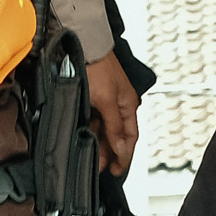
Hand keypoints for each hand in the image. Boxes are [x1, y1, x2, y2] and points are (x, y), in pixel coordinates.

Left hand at [85, 53, 139, 176]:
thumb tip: (120, 147)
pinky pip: (94, 121)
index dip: (124, 155)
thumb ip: (113, 125)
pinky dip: (91, 132)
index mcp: (128, 104)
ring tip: (91, 158)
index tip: (116, 170)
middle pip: (116, 136)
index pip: (130, 137)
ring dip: (99, 144)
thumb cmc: (98, 66)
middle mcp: (119, 105)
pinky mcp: (93, 98)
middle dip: (109, 153)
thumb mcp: (106, 99)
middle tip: (101, 169)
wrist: (84, 45)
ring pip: (104, 130)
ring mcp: (106, 102)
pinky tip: (85, 140)